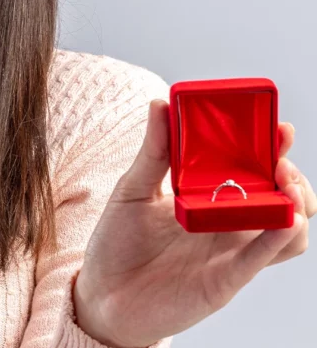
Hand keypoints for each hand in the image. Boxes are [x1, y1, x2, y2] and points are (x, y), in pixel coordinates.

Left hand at [73, 101, 313, 347]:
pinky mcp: (225, 280)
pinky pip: (261, 259)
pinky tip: (283, 220)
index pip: (255, 168)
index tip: (279, 128)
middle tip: (279, 161)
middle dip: (292, 175)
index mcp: (211, 195)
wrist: (102, 295)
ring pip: (288, 230)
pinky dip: (279, 237)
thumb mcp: (133, 188)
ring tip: (286, 188)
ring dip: (296, 205)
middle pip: (283, 197)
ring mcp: (230, 251)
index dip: (273, 148)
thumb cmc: (119, 241)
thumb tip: (160, 104)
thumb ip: (153, 150)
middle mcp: (228, 222)